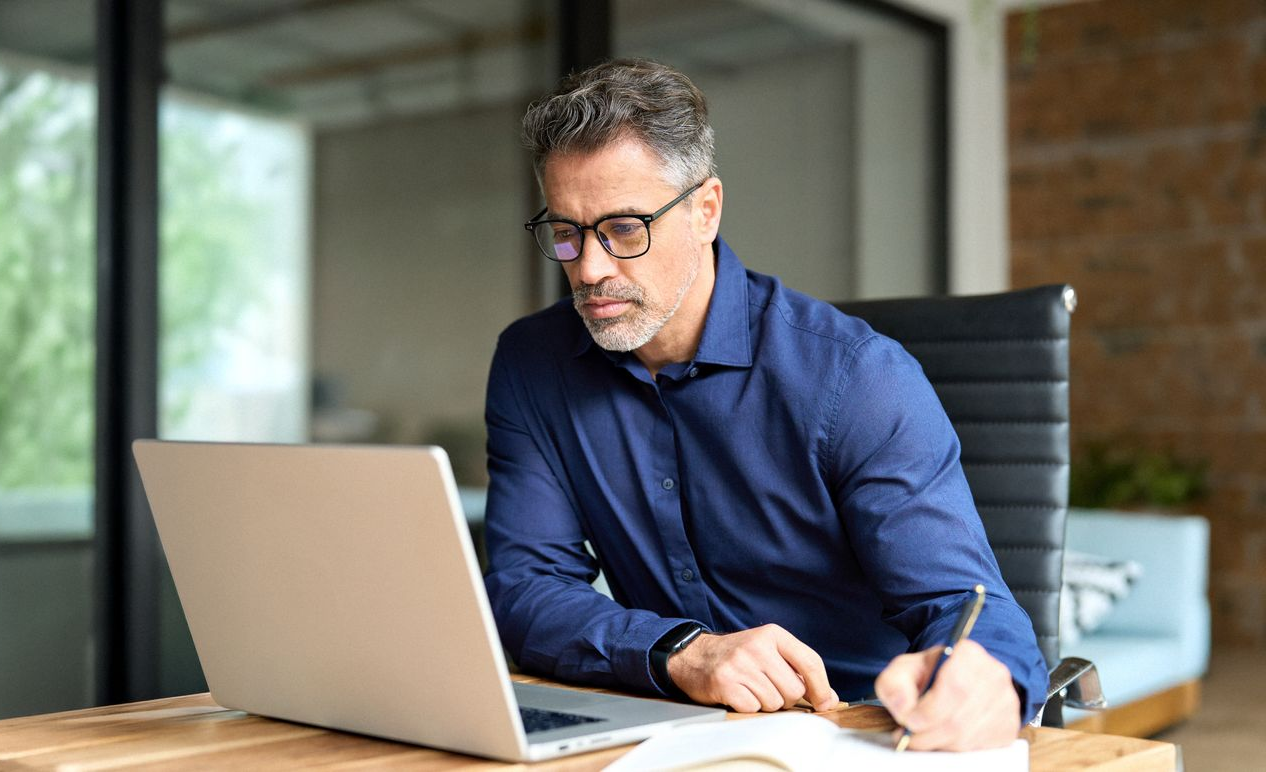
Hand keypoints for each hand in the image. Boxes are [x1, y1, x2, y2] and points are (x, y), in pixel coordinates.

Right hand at [666, 624, 838, 712]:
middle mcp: (757, 646)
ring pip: (775, 702)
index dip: (822, 687)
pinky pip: (754, 708)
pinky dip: (749, 707)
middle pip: (794, 689)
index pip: (810, 662)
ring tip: (751, 689)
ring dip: (766, 703)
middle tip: (769, 688)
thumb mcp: (769, 652)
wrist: (694, 656)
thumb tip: (829, 698)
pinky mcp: (725, 682)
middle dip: (786, 697)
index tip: (824, 702)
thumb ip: (799, 670)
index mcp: (773, 634)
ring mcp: (740, 664)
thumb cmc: (738, 656)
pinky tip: (739, 694)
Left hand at [874, 639, 1020, 750]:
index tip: (908, 721)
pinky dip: (955, 747)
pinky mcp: (1008, 726)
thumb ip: (893, 683)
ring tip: (924, 735)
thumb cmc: (932, 674)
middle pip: (958, 719)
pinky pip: (979, 747)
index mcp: (968, 654)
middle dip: (927, 734)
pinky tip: (944, 735)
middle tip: (909, 736)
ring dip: (939, 743)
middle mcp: (993, 676)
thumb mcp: (905, 669)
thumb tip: (903, 706)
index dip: (928, 712)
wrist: (960, 677)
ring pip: (967, 737)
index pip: (954, 688)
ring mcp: (1006, 702)